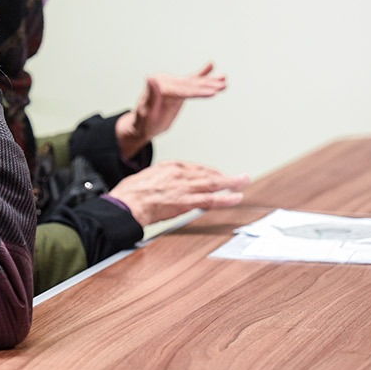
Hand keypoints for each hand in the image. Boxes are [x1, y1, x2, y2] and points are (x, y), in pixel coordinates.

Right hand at [107, 161, 249, 225]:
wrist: (126, 203)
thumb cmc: (131, 193)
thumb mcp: (147, 178)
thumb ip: (161, 180)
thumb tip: (166, 186)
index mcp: (169, 167)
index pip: (195, 168)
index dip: (210, 173)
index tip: (218, 176)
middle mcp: (180, 174)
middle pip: (208, 173)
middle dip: (226, 176)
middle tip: (240, 177)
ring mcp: (184, 187)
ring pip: (213, 184)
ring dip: (232, 183)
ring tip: (244, 182)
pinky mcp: (185, 201)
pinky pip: (210, 199)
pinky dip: (225, 198)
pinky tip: (236, 197)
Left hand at [115, 62, 226, 158]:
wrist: (141, 126)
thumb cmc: (142, 122)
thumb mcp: (145, 112)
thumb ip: (150, 96)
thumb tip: (150, 77)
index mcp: (159, 87)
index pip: (182, 90)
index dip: (198, 92)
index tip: (212, 92)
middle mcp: (165, 81)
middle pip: (190, 85)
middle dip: (208, 86)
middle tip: (223, 86)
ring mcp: (172, 83)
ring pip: (193, 82)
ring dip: (209, 81)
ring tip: (224, 79)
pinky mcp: (177, 88)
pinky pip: (191, 81)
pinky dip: (202, 75)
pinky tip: (211, 66)